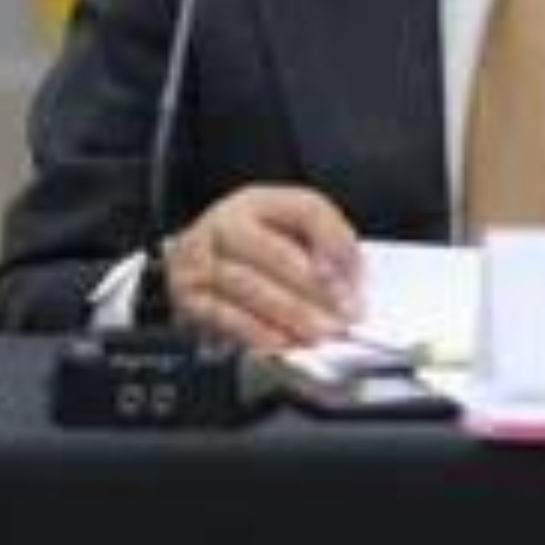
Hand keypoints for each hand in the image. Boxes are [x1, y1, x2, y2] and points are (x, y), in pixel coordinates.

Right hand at [158, 184, 360, 351]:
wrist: (196, 266)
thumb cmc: (254, 250)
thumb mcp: (291, 231)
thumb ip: (326, 245)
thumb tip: (350, 280)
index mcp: (259, 201)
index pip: (306, 209)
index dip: (334, 242)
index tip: (355, 277)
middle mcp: (225, 224)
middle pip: (273, 251)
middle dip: (313, 288)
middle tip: (341, 316)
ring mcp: (200, 260)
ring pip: (248, 286)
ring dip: (289, 314)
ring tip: (318, 333)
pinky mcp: (189, 297)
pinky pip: (223, 316)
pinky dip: (256, 332)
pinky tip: (282, 343)